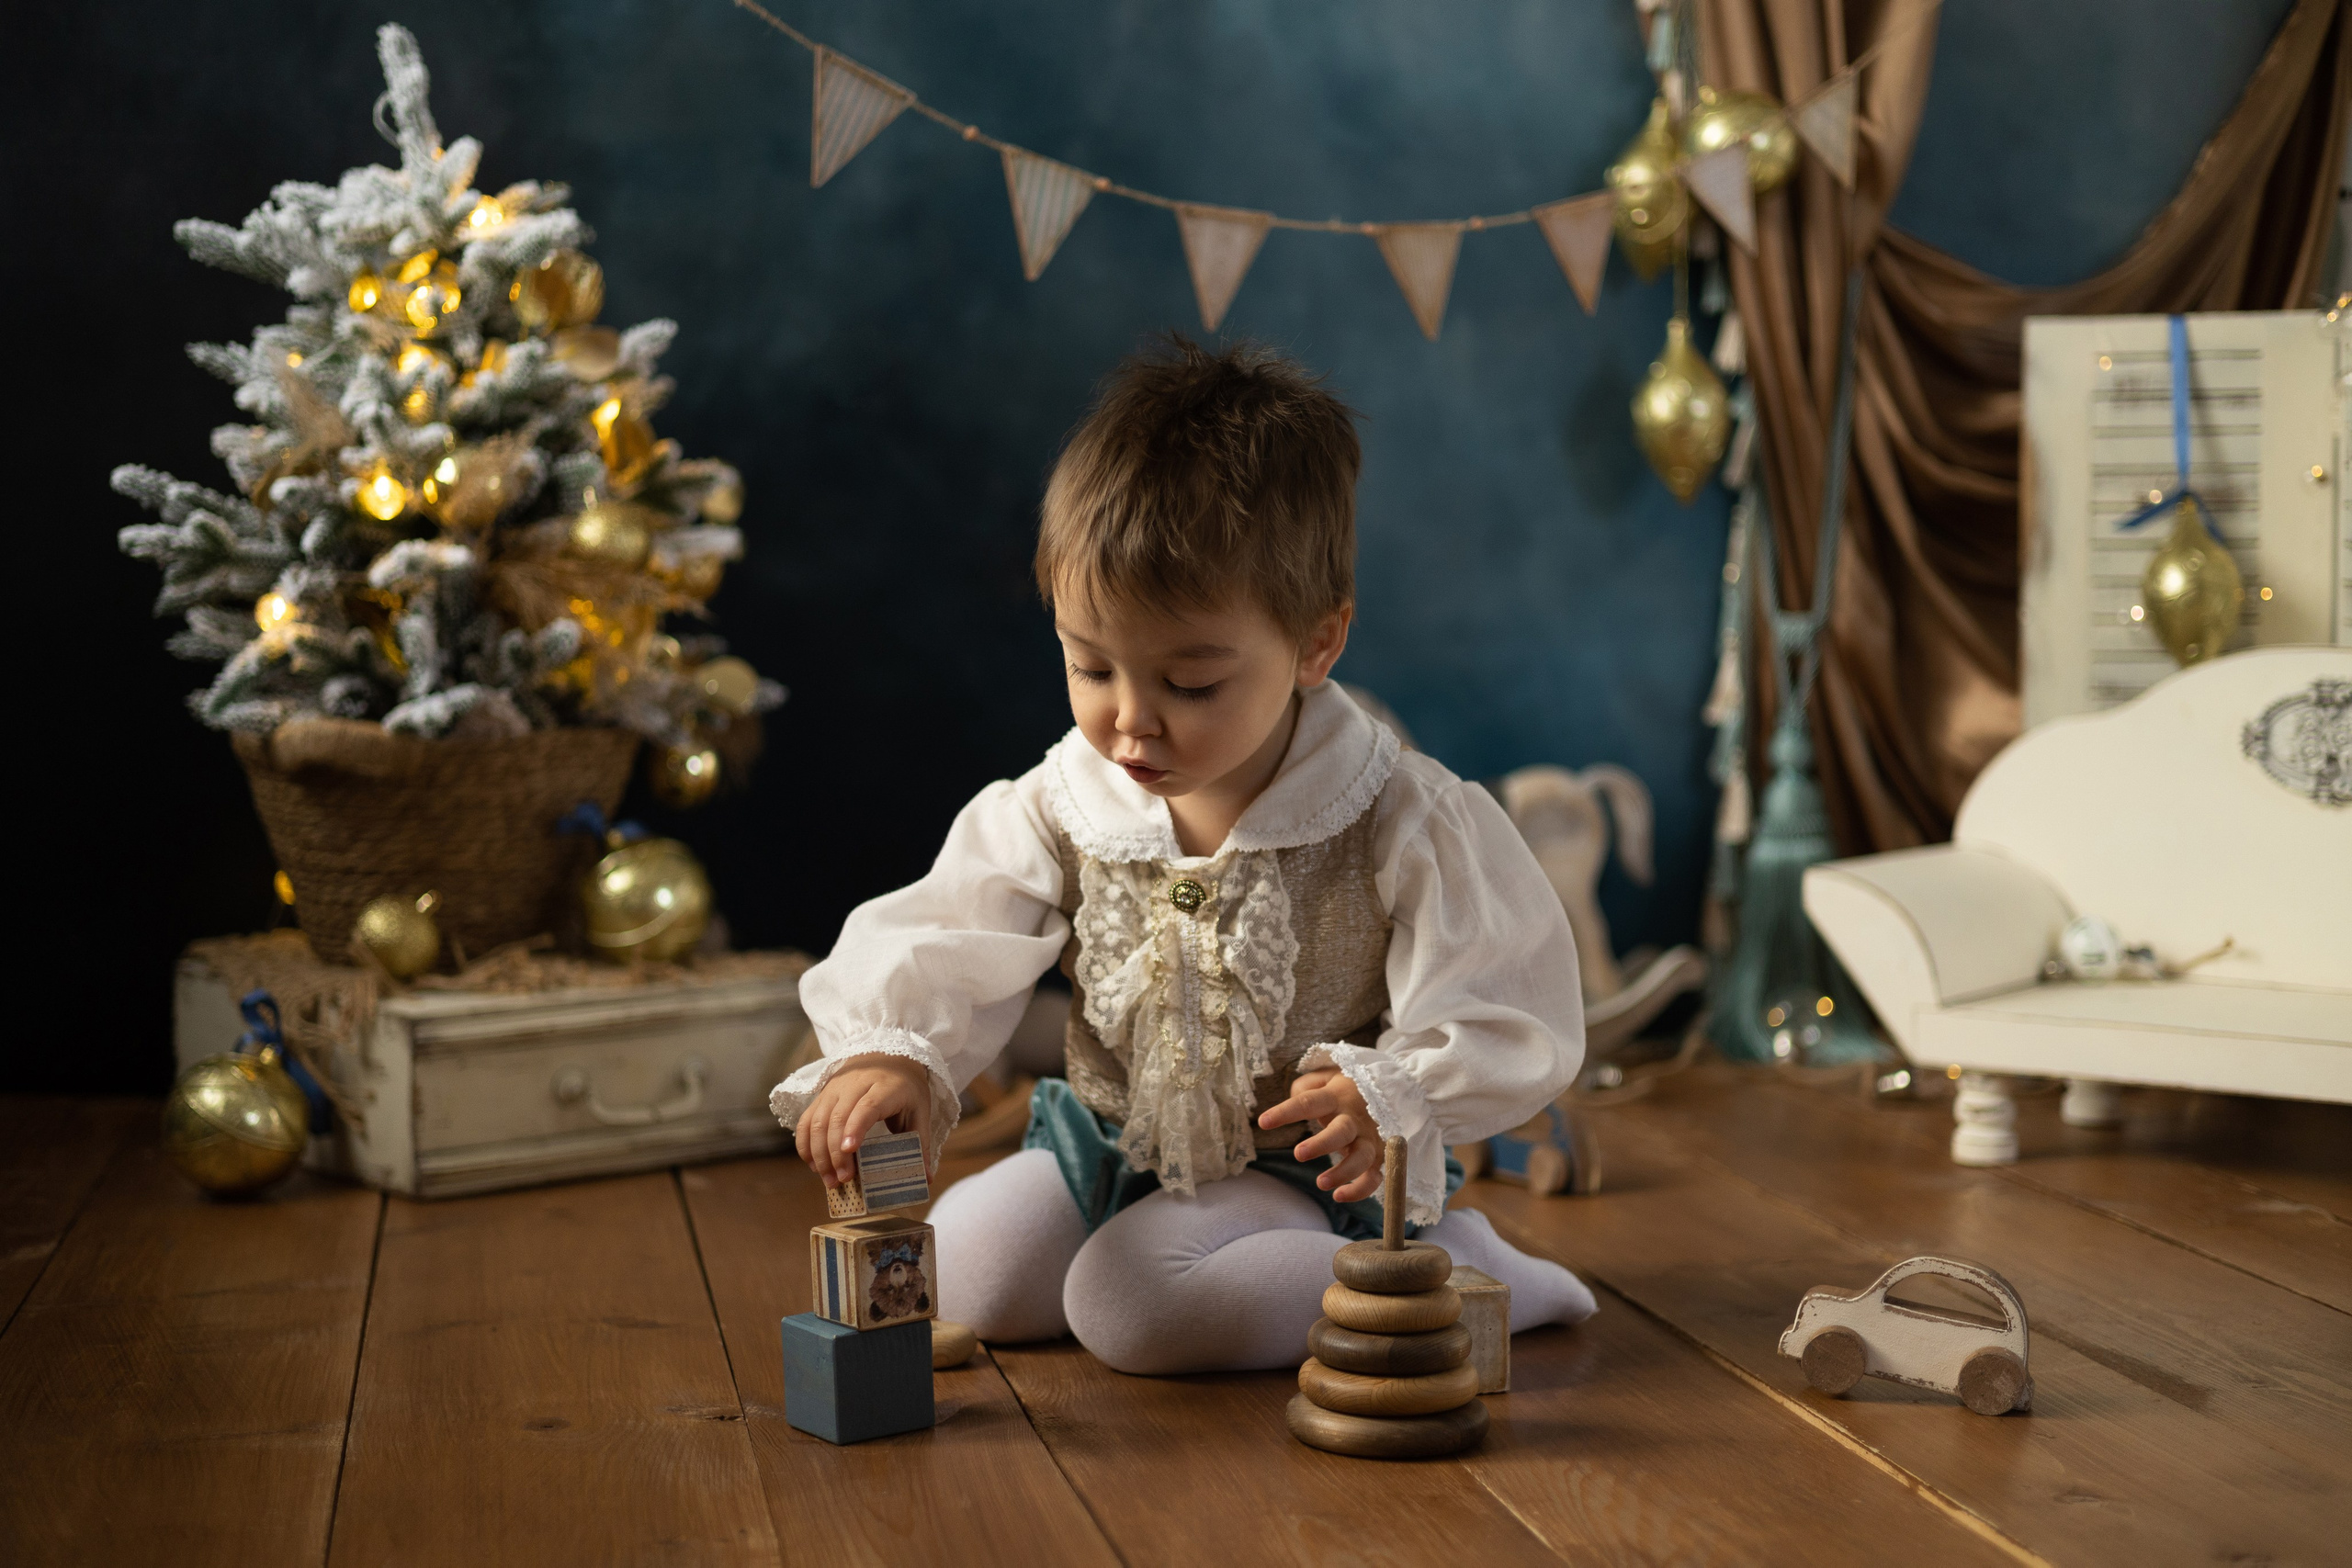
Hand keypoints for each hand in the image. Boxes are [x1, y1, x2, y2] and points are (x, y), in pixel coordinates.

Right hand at [793, 1054, 931, 1187]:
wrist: (888, 1056)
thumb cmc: (905, 1088)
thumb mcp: (919, 1111)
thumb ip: (921, 1143)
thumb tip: (926, 1178)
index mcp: (886, 1087)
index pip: (867, 1106)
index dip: (856, 1127)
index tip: (850, 1150)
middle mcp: (855, 1084)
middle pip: (838, 1118)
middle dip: (836, 1152)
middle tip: (842, 1180)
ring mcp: (834, 1089)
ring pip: (817, 1120)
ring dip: (819, 1153)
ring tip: (829, 1179)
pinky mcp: (822, 1095)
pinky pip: (806, 1120)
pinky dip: (805, 1144)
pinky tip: (814, 1165)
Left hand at [1257, 1068, 1383, 1203]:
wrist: (1390, 1089)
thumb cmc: (1346, 1088)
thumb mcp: (1327, 1076)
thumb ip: (1307, 1084)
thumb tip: (1294, 1095)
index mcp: (1337, 1097)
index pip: (1309, 1102)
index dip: (1286, 1112)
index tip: (1263, 1122)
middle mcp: (1354, 1119)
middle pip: (1341, 1131)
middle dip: (1322, 1144)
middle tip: (1299, 1154)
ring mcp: (1369, 1138)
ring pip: (1361, 1157)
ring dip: (1343, 1172)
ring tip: (1321, 1183)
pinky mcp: (1378, 1157)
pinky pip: (1373, 1177)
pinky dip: (1361, 1190)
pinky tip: (1339, 1196)